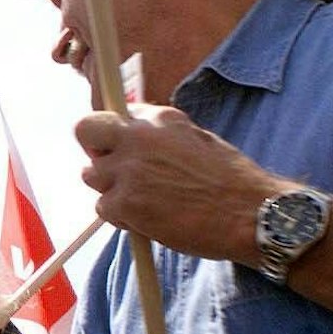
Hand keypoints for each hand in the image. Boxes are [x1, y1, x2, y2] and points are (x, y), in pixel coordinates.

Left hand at [74, 105, 282, 261]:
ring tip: (144, 201)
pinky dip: (121, 217)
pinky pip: (103, 208)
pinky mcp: (123, 203)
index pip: (114, 114)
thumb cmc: (229, 182)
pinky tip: (149, 219)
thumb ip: (159, 136)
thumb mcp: (195, 139)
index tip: (120, 148)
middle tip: (111, 169)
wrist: (248, 213)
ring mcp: (128, 170)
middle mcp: (138, 137)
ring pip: (92, 176)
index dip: (114, 134)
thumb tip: (133, 139)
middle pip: (84, 129)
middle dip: (93, 148)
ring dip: (111, 189)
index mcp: (159, 118)